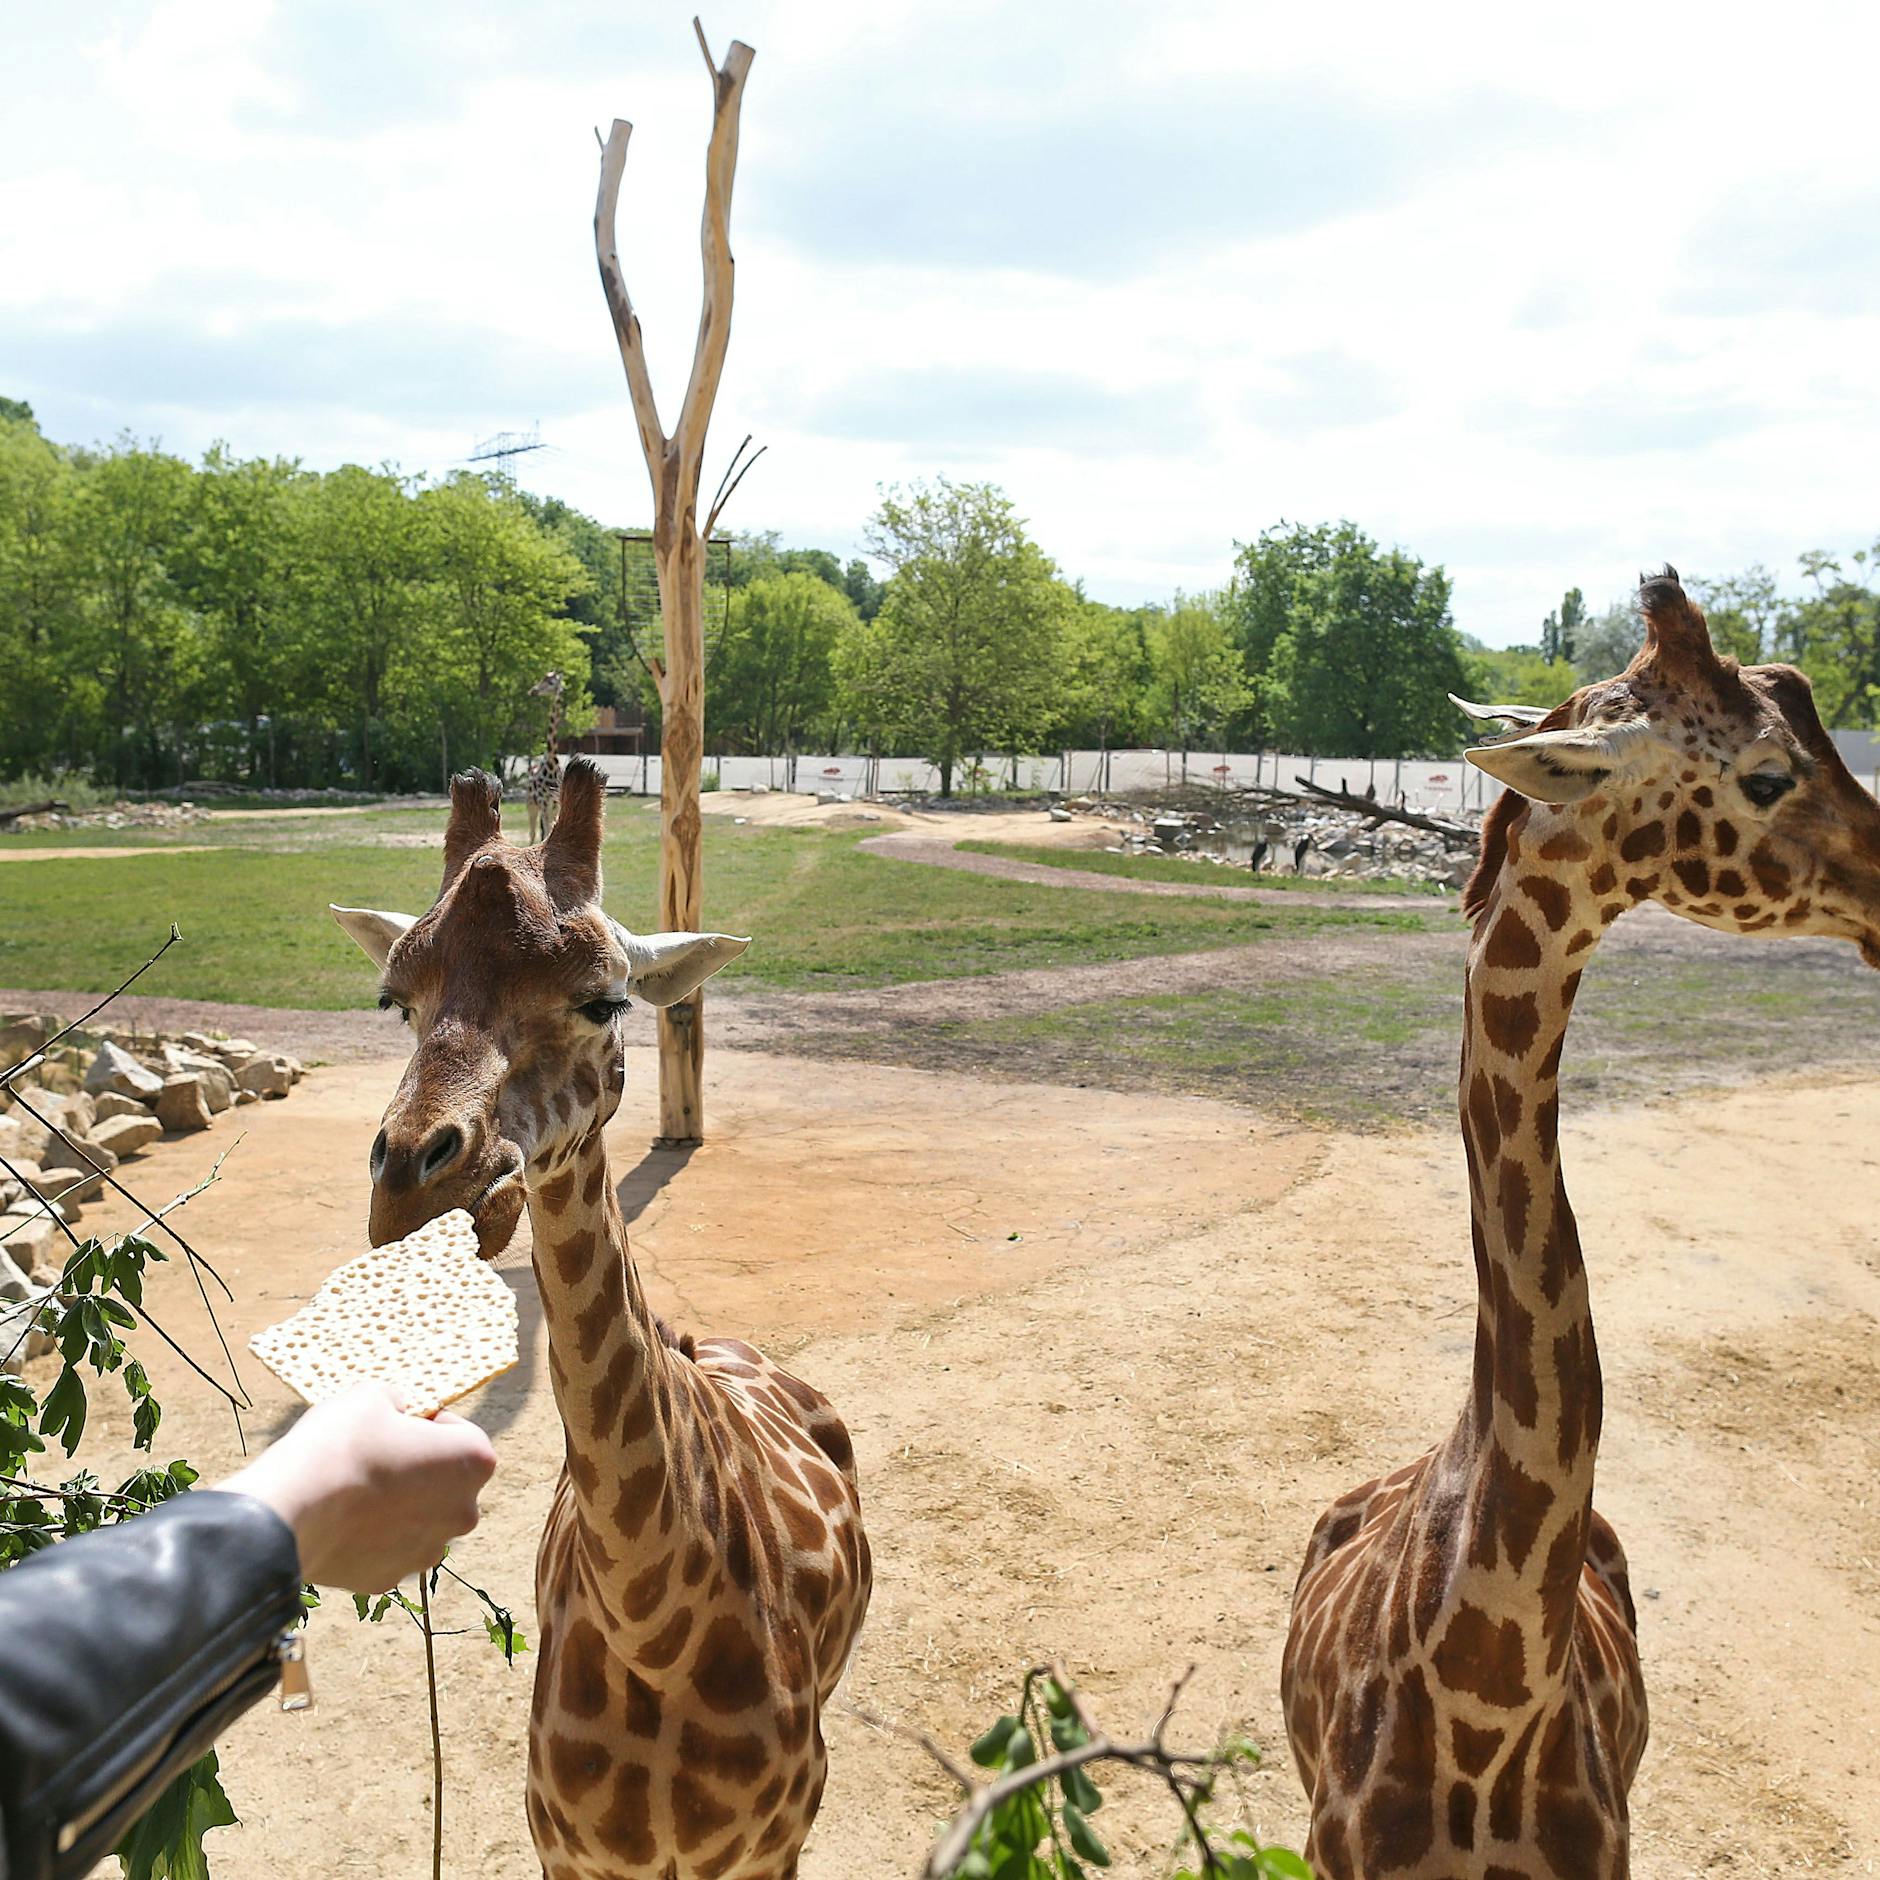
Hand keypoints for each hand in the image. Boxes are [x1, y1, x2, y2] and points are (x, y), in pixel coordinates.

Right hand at [215, 1383, 496, 1591]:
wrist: (286, 1513)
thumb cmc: (339, 1445)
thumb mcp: (371, 1395)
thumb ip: (397, 1401)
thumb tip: (397, 1412)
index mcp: (474, 1461)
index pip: (462, 1434)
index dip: (429, 1425)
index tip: (398, 1425)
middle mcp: (463, 1512)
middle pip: (445, 1483)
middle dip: (418, 1469)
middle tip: (374, 1458)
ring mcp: (427, 1552)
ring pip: (417, 1520)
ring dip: (397, 1506)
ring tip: (353, 1491)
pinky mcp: (389, 1578)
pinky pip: (385, 1550)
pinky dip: (369, 1538)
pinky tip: (340, 1523)